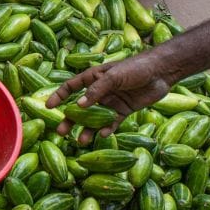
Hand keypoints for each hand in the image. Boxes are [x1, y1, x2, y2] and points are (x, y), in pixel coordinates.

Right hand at [45, 52, 176, 143]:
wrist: (161, 72)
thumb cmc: (135, 68)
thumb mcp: (114, 77)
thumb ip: (97, 91)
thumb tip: (78, 106)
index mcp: (93, 78)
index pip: (71, 87)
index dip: (59, 96)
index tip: (49, 107)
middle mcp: (100, 91)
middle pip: (80, 107)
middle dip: (70, 120)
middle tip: (61, 132)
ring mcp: (111, 102)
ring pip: (95, 118)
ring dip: (87, 129)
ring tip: (81, 141)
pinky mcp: (124, 111)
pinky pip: (112, 122)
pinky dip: (106, 129)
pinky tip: (102, 135)